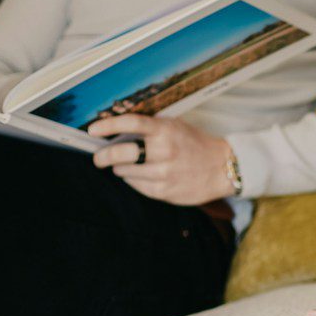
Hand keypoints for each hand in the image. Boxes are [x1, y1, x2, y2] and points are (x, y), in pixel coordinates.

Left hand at [87, 114, 235, 204]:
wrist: (222, 168)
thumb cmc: (195, 145)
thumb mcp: (175, 127)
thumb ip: (150, 128)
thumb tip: (116, 131)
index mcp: (165, 130)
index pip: (130, 124)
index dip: (107, 126)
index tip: (93, 130)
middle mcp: (163, 151)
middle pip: (120, 153)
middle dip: (103, 156)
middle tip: (99, 157)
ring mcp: (163, 173)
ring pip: (124, 172)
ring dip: (121, 168)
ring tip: (128, 166)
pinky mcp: (163, 191)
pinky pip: (136, 185)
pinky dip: (134, 180)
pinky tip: (142, 176)